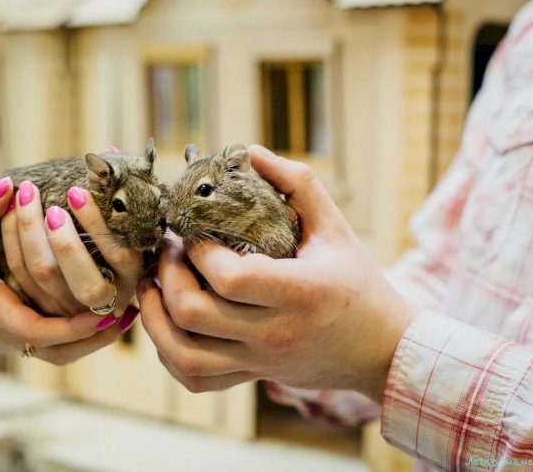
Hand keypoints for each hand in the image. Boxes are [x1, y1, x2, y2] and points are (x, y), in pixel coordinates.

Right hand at [0, 177, 123, 364]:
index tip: (107, 308)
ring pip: (60, 354)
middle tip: (126, 310)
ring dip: (92, 341)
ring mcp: (12, 336)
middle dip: (95, 333)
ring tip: (125, 319)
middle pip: (59, 349)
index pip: (41, 330)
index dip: (77, 323)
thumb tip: (8, 185)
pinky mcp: (17, 332)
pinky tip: (105, 319)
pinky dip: (80, 339)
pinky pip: (54, 347)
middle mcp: (6, 330)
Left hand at [0, 180, 142, 319]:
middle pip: (83, 279)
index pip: (120, 255)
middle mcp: (104, 301)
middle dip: (65, 241)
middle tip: (51, 206)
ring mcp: (70, 309)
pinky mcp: (40, 307)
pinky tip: (7, 211)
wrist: (92, 287)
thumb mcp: (118, 223)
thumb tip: (111, 149)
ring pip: (44, 274)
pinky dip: (11, 240)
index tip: (77, 191)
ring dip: (30, 231)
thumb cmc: (104, 239)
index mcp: (130, 276)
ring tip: (25, 196)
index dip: (98, 223)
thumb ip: (114, 190)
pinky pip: (19, 277)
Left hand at [137, 146, 415, 400]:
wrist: (381, 350)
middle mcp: (275, 333)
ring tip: (152, 287)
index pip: (229, 277)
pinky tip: (167, 323)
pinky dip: (169, 354)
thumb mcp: (336, 227)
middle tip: (168, 250)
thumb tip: (250, 153)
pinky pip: (195, 378)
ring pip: (184, 354)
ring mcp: (259, 362)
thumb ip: (297, 184)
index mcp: (300, 292)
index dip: (198, 250)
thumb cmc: (358, 283)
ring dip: (156, 318)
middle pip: (194, 313)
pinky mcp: (250, 377)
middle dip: (167, 275)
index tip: (193, 229)